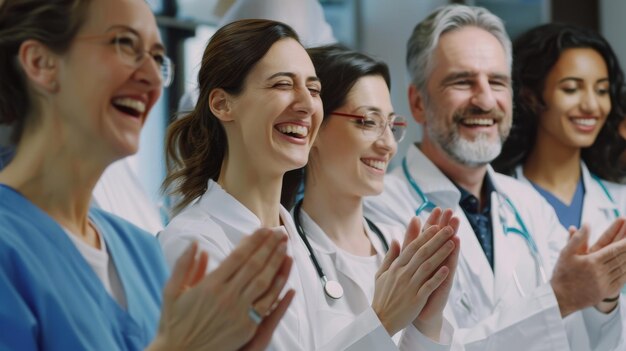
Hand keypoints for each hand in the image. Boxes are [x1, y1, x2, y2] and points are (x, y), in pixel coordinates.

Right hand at [147, 228, 293, 350]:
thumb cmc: (173, 322)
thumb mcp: (171, 291)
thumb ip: (183, 265)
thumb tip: (195, 244)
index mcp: (209, 285)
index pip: (238, 256)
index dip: (253, 241)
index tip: (263, 229)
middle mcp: (226, 296)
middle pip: (254, 265)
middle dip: (269, 246)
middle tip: (279, 232)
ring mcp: (238, 312)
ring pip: (264, 282)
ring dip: (276, 262)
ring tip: (285, 246)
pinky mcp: (246, 327)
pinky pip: (266, 304)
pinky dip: (277, 288)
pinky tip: (284, 276)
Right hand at [371, 216, 456, 335]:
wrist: (380, 320)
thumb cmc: (382, 296)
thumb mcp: (381, 274)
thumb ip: (390, 257)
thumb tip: (395, 240)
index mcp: (396, 267)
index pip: (412, 247)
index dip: (425, 236)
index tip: (436, 225)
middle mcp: (403, 274)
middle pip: (422, 253)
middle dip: (437, 239)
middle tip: (449, 228)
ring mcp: (410, 286)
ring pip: (427, 266)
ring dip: (441, 254)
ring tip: (453, 243)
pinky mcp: (416, 299)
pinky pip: (428, 286)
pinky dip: (437, 277)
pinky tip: (447, 269)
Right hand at [551, 220, 625, 316]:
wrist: (560, 298)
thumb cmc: (562, 274)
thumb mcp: (565, 253)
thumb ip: (577, 238)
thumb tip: (586, 224)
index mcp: (591, 262)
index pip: (613, 250)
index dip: (624, 243)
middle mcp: (600, 273)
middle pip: (621, 258)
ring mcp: (605, 283)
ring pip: (623, 269)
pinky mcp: (606, 291)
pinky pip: (622, 280)